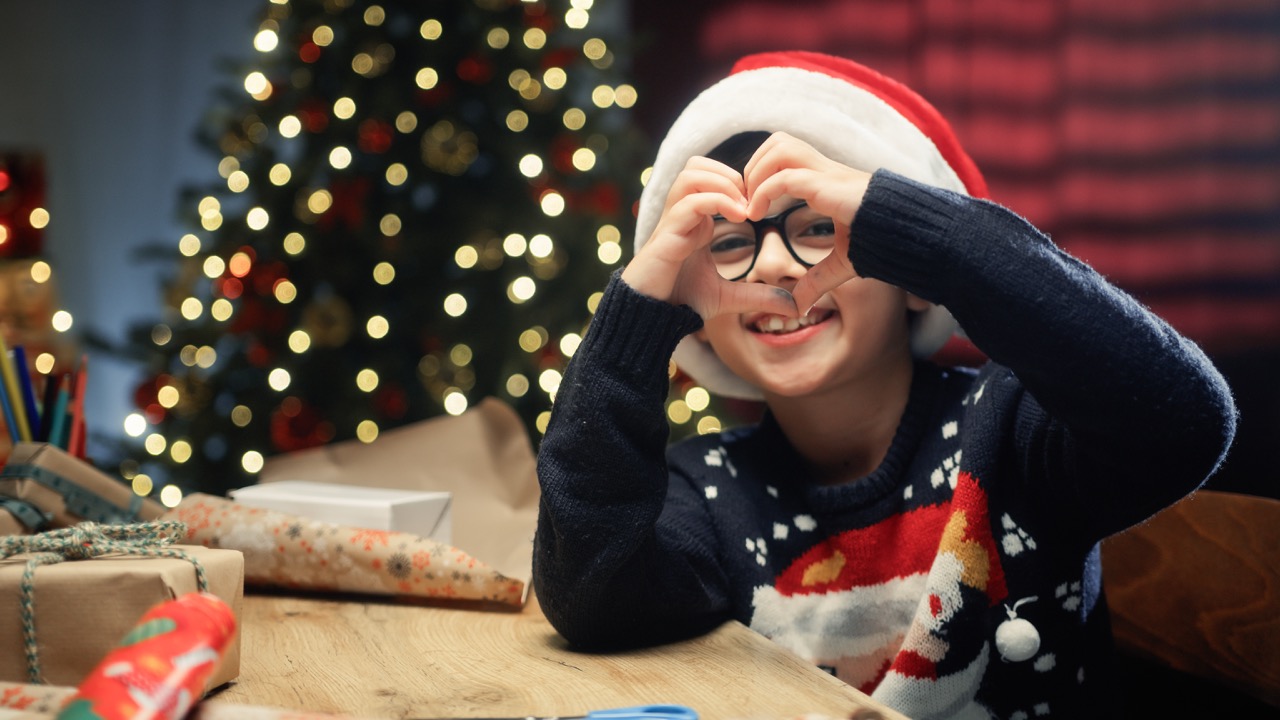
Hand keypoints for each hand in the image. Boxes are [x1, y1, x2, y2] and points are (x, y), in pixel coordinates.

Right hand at [622, 156, 797, 319]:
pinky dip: (716, 201)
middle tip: (752, 200)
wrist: (649, 319)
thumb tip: (792, 304)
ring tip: (745, 207)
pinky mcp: (666, 235)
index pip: (711, 176)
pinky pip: (689, 202)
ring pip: (691, 173)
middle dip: (730, 173)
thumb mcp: (728, 297)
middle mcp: (682, 213)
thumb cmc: (680, 301)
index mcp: (695, 220)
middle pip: (698, 164)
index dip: (738, 182)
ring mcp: (672, 221)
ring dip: (723, 182)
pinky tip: (739, 217)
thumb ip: (757, 295)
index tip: (761, 205)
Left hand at [742, 132, 872, 313]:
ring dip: (757, 173)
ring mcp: (828, 173)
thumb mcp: (840, 265)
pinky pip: (787, 177)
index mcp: (826, 181)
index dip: (761, 173)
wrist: (911, 235)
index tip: (750, 207)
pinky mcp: (829, 186)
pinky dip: (765, 191)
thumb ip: (816, 282)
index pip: (785, 154)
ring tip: (752, 206)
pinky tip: (757, 215)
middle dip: (754, 166)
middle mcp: (824, 170)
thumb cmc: (882, 244)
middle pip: (779, 141)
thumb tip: (798, 307)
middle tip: (746, 201)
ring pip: (780, 146)